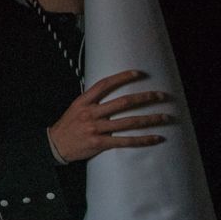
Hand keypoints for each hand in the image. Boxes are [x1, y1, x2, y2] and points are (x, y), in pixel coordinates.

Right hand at [47, 69, 173, 162]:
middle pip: (123, 103)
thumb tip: (111, 92)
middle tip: (161, 96)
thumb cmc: (67, 126)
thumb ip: (92, 100)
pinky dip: (143, 139)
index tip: (139, 73)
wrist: (54, 145)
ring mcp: (95, 128)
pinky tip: (155, 138)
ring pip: (128, 122)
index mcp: (84, 102)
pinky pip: (125, 141)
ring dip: (150, 119)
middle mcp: (90, 113)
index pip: (105, 85)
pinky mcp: (100, 143)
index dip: (123, 77)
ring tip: (166, 117)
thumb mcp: (75, 108)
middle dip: (145, 98)